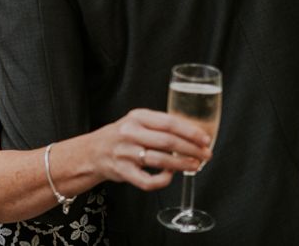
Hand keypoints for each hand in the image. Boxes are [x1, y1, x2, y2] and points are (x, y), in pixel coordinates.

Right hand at [90, 109, 212, 190]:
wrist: (93, 151)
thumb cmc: (121, 136)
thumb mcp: (136, 121)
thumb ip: (160, 124)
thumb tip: (192, 134)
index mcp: (136, 117)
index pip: (168, 122)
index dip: (190, 132)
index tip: (205, 139)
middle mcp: (130, 133)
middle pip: (167, 141)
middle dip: (191, 149)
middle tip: (205, 155)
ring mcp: (126, 153)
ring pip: (160, 161)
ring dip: (182, 164)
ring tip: (195, 165)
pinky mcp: (123, 171)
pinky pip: (148, 181)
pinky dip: (163, 180)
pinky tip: (170, 176)